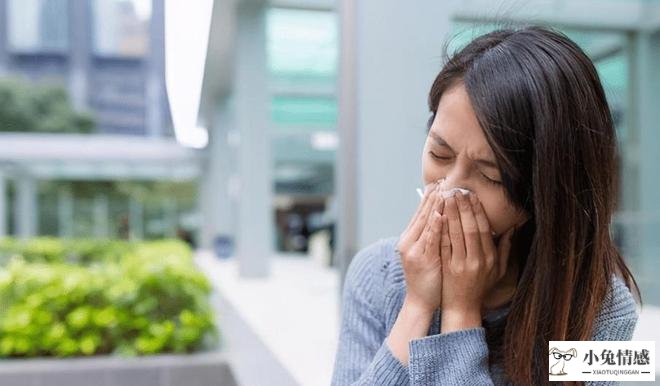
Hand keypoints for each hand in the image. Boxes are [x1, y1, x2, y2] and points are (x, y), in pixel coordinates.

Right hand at [395, 181, 445, 313]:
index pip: (420, 213)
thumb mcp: (427, 253)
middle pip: (421, 214)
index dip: (429, 197)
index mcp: (410, 239)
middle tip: (442, 179)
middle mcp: (409, 241)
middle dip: (432, 196)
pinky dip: (434, 225)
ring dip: (434, 205)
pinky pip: (430, 238)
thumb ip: (431, 236)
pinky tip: (439, 213)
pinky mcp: (422, 258)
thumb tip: (441, 217)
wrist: (419, 302)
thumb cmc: (427, 279)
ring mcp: (414, 249)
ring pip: (425, 222)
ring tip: (442, 190)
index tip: (439, 182)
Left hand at [439, 191, 514, 326]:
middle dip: (463, 207)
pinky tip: (437, 216)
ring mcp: (460, 264)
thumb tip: (512, 228)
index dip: (477, 210)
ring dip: (451, 214)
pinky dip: (440, 230)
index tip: (471, 195)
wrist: (462, 307)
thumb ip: (505, 249)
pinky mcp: (447, 268)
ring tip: (446, 197)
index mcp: (489, 258)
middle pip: (469, 228)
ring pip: (455, 234)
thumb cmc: (480, 286)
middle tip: (457, 190)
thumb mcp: (498, 270)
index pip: (483, 228)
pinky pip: (443, 245)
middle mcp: (476, 260)